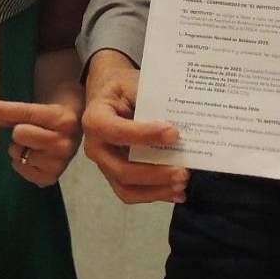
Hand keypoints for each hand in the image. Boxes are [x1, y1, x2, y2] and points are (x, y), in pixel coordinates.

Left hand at [0, 98, 80, 187]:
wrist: (79, 129)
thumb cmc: (54, 115)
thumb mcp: (41, 106)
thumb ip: (13, 110)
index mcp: (62, 119)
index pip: (24, 112)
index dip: (0, 109)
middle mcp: (64, 142)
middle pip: (19, 134)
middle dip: (18, 131)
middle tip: (29, 129)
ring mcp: (59, 162)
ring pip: (18, 153)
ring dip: (19, 148)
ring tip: (34, 143)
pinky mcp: (52, 177)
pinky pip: (20, 169)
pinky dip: (21, 163)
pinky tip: (34, 155)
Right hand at [79, 50, 187, 204]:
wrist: (109, 94)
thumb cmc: (122, 88)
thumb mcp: (133, 83)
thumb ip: (150, 100)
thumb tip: (178, 119)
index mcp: (95, 120)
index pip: (118, 132)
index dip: (145, 135)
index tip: (174, 133)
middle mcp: (95, 147)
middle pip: (122, 169)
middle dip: (155, 174)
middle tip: (184, 172)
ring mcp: (104, 164)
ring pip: (126, 188)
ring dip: (157, 190)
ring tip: (182, 185)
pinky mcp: (115, 175)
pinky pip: (133, 192)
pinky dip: (156, 195)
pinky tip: (177, 193)